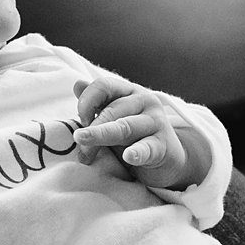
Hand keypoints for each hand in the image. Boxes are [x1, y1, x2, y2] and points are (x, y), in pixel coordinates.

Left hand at [71, 75, 207, 190]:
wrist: (167, 159)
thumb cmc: (134, 136)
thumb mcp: (114, 117)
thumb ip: (97, 102)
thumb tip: (78, 84)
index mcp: (129, 91)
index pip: (104, 85)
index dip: (87, 101)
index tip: (80, 121)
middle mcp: (145, 101)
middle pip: (112, 110)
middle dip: (91, 129)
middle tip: (78, 144)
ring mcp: (156, 123)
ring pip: (125, 128)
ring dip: (102, 137)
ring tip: (86, 153)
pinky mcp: (163, 146)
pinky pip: (147, 148)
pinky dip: (137, 152)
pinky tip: (129, 157)